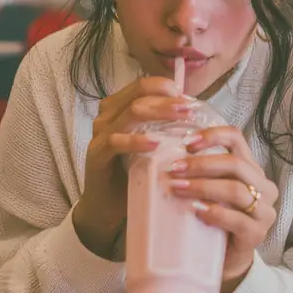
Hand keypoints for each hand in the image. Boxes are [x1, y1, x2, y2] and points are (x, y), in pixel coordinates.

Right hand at [73, 76, 190, 258]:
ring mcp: (100, 135)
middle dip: (166, 99)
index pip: (142, 85)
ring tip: (181, 119)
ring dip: (158, 113)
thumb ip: (164, 127)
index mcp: (119, 108)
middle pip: (137, 94)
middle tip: (189, 108)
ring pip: (130, 113)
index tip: (189, 99)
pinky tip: (156, 144)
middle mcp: (107, 116)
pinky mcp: (97, 156)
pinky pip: (116, 142)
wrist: (108, 207)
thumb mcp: (152, 146)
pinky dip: (137, 141)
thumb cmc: (133, 173)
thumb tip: (195, 112)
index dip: (166, 86)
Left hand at [168, 126, 277, 292]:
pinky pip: (237, 220)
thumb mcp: (211, 191)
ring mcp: (264, 212)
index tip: (186, 143)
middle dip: (201, 164)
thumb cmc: (215, 220)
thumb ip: (202, 174)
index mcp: (252, 170)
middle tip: (174, 169)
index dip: (212, 135)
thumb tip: (167, 155)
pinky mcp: (257, 235)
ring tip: (178, 188)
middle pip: (236, 164)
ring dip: (203, 186)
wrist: (226, 260)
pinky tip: (197, 212)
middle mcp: (264, 187)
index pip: (237, 138)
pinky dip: (215, 213)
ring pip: (236, 190)